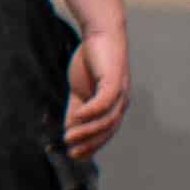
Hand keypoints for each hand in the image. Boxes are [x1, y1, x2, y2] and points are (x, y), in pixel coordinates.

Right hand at [59, 20, 126, 161]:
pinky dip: (91, 111)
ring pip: (107, 119)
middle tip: (73, 151)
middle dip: (90, 143)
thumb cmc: (91, 61)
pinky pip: (104, 101)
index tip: (75, 155)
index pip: (105, 132)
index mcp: (114, 106)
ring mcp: (120, 92)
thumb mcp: (80, 90)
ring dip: (88, 130)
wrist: (100, 34)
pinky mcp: (114, 81)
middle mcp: (121, 102)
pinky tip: (77, 116)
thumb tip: (67, 129)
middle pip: (108, 130)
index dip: (91, 145)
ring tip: (69, 136)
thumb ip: (76, 109)